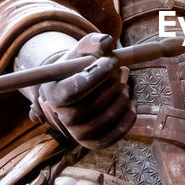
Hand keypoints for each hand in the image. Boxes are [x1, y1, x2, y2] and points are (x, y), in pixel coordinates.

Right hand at [29, 32, 135, 148]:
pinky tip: (130, 103)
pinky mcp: (91, 142)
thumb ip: (93, 44)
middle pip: (90, 107)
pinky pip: (113, 136)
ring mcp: (76, 132)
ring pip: (105, 120)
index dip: (97, 75)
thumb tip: (108, 42)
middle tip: (122, 72)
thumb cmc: (80, 65)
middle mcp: (61, 116)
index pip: (75, 90)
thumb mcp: (83, 50)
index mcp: (54, 93)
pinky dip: (127, 120)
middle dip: (112, 87)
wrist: (77, 86)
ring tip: (125, 86)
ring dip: (122, 100)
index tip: (112, 61)